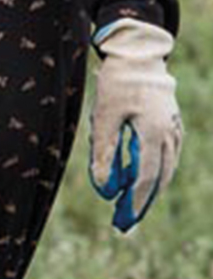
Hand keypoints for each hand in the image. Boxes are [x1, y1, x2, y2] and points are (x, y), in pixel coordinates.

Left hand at [89, 18, 180, 232]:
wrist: (137, 55)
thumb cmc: (116, 83)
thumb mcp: (103, 116)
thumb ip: (105, 151)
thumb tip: (104, 186)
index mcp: (154, 133)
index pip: (146, 177)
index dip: (135, 200)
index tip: (123, 220)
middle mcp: (170, 134)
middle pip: (159, 177)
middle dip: (142, 201)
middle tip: (125, 223)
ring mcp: (174, 129)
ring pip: (166, 168)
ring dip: (149, 188)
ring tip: (129, 206)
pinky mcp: (172, 124)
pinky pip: (167, 155)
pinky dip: (155, 171)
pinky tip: (140, 179)